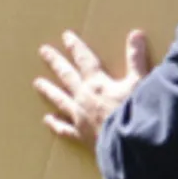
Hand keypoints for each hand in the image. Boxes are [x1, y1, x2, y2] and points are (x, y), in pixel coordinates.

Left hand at [36, 29, 149, 147]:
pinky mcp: (81, 136)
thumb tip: (136, 33)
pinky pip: (65, 129)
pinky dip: (56, 124)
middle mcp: (84, 97)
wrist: (130, 145)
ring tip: (37, 83)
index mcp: (98, 83)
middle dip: (56, 62)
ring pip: (60, 100)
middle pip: (67, 75)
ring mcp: (80, 117)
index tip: (66, 36)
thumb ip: (136, 58)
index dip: (76, 47)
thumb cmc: (136, 112)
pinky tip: (47, 120)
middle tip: (43, 51)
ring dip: (49, 90)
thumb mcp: (140, 82)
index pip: (84, 60)